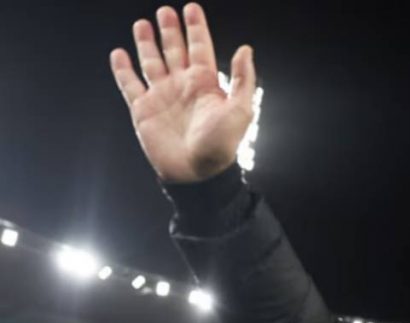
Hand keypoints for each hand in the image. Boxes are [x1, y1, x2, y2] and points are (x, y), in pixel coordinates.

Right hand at [109, 3, 255, 182]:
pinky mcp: (143, 109)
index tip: (191, 8)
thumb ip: (243, 79)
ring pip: (152, 62)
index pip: (200, 48)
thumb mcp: (240, 111)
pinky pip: (130, 84)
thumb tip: (245, 48)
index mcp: (206, 84)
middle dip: (170, 30)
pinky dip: (123, 69)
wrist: (197, 174)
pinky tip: (120, 54)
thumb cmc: (221, 146)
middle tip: (165, 11)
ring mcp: (162, 96)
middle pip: (175, 50)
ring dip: (147, 43)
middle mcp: (182, 87)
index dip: (196, 28)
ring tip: (143, 23)